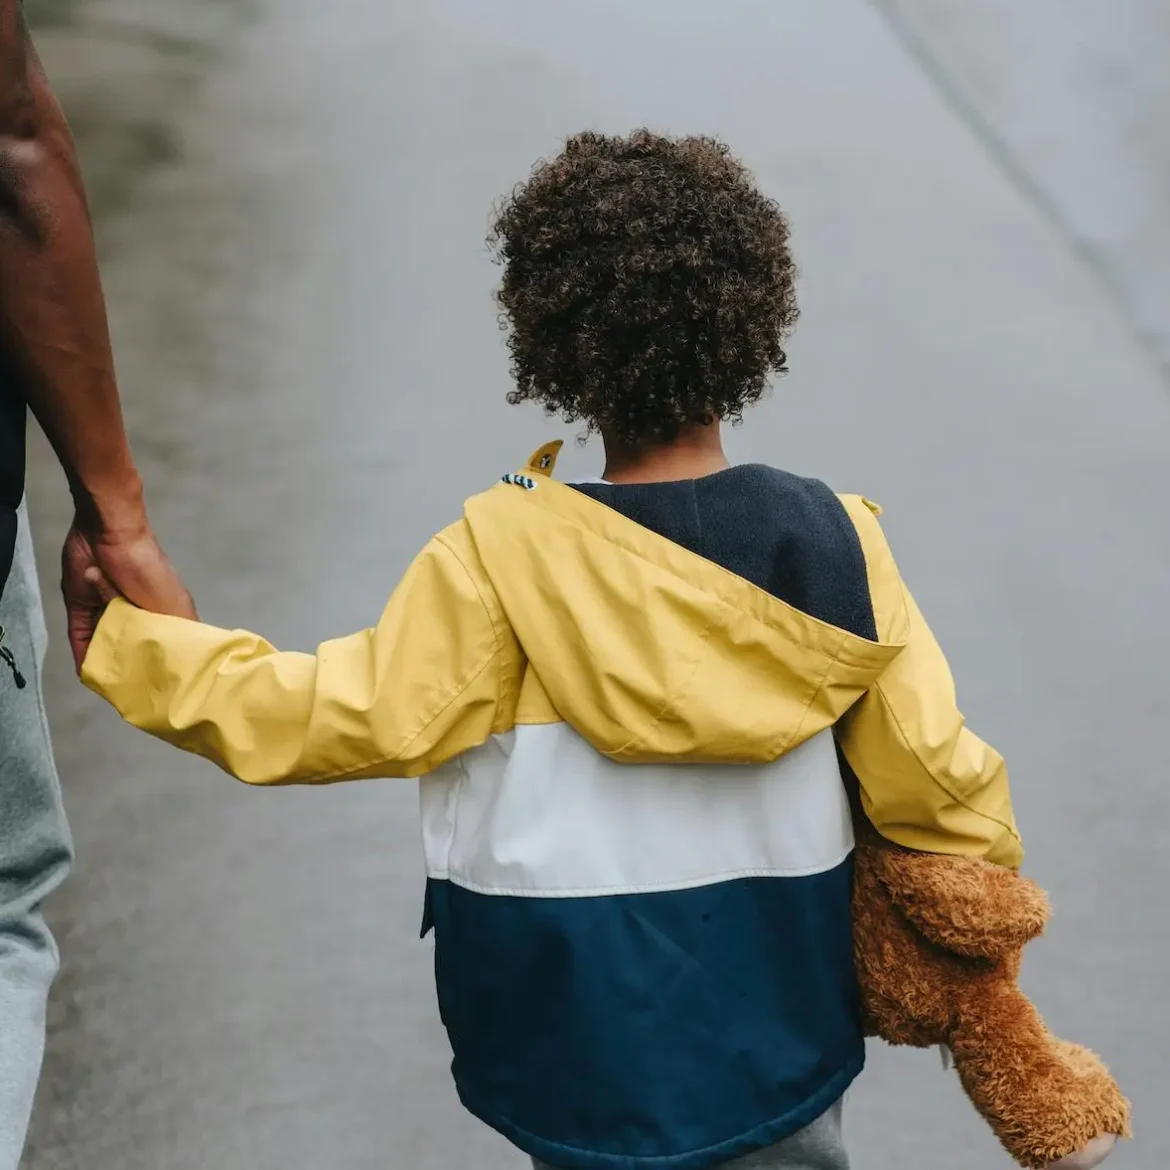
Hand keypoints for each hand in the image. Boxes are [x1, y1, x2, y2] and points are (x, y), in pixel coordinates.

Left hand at [62, 509, 195, 671]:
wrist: (110, 536)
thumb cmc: (149, 569)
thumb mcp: (174, 605)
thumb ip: (180, 633)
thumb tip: (190, 665)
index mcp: (160, 613)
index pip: (161, 645)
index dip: (162, 664)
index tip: (164, 687)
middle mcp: (134, 613)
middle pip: (131, 647)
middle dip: (133, 666)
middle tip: (135, 691)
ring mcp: (106, 610)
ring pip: (105, 644)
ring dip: (107, 659)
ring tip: (113, 683)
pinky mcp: (82, 606)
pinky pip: (80, 636)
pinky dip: (84, 653)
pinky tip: (89, 672)